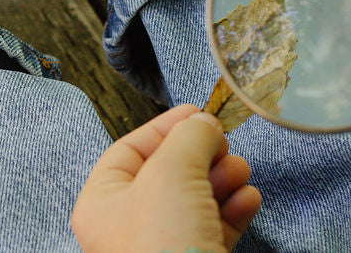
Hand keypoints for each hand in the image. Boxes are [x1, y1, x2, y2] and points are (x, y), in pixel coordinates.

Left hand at [71, 104, 260, 252]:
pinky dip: (233, 211)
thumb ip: (187, 139)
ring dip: (221, 180)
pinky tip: (248, 199)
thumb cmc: (163, 248)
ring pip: (194, 201)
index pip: (130, 150)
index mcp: (102, 203)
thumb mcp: (170, 174)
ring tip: (240, 171)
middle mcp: (127, 228)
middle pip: (166, 174)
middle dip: (200, 155)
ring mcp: (162, 250)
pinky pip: (214, 230)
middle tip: (224, 144)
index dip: (165, 128)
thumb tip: (203, 125)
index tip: (198, 113)